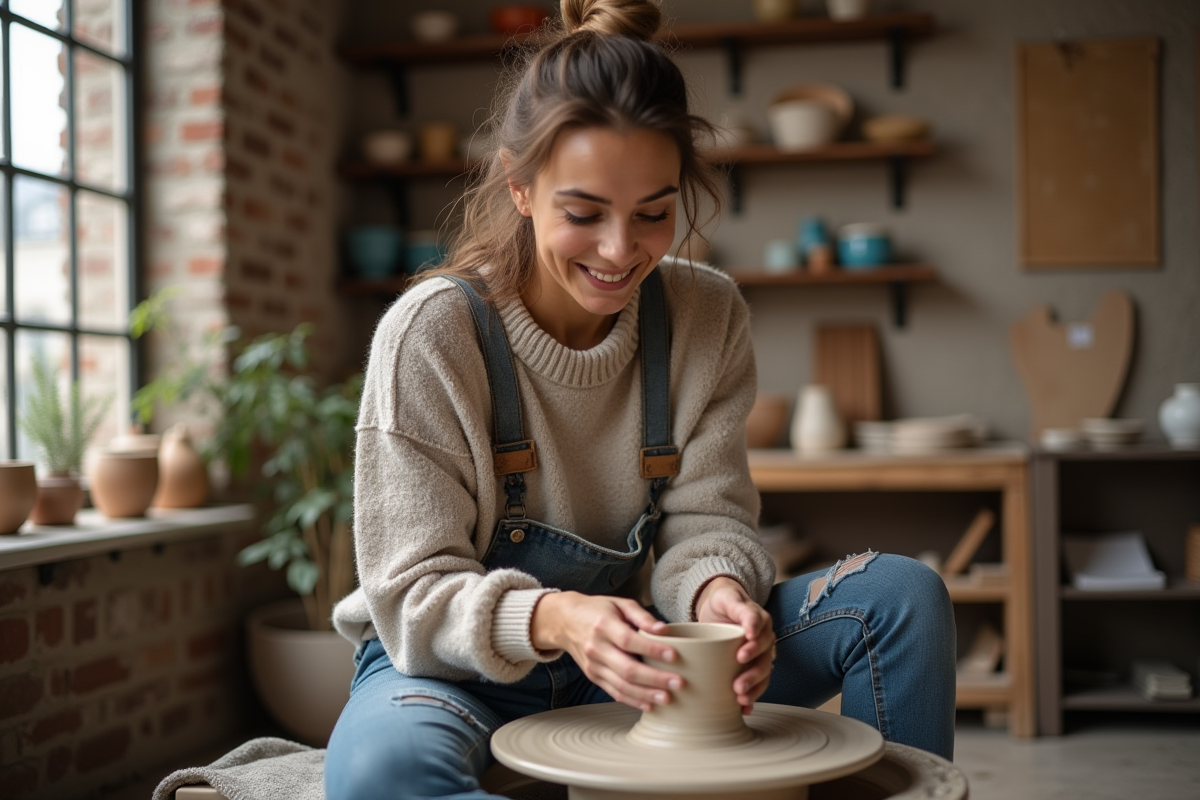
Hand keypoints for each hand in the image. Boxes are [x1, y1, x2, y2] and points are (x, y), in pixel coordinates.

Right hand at [530, 592, 681, 710]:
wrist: (564, 621)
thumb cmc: (597, 610)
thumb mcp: (619, 603)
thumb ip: (642, 615)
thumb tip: (664, 630)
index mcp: (604, 625)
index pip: (630, 641)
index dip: (652, 650)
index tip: (674, 656)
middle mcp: (597, 648)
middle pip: (627, 669)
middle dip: (655, 679)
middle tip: (678, 683)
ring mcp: (594, 665)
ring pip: (621, 686)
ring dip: (646, 695)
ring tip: (668, 698)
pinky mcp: (593, 676)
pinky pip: (614, 692)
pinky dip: (632, 700)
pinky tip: (649, 704)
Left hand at [695, 577, 774, 713]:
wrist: (719, 607)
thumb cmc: (724, 602)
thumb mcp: (728, 598)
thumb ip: (739, 608)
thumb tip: (749, 628)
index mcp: (759, 620)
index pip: (759, 632)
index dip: (753, 645)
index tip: (741, 655)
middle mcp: (763, 638)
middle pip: (763, 658)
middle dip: (752, 673)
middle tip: (738, 684)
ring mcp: (758, 654)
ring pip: (762, 673)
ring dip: (754, 688)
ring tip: (741, 699)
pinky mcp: (749, 667)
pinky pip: (756, 684)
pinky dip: (752, 698)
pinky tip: (744, 710)